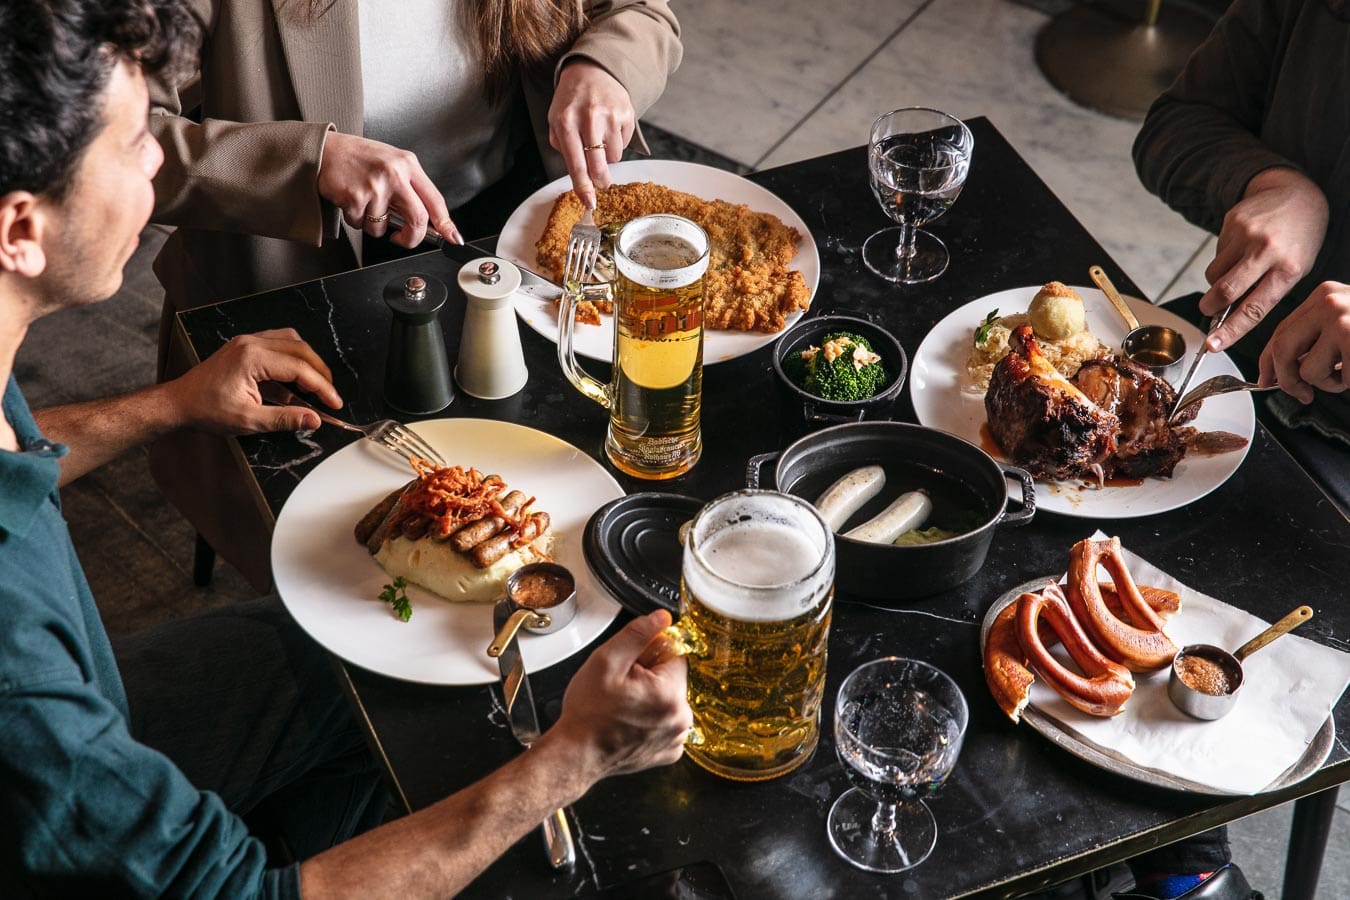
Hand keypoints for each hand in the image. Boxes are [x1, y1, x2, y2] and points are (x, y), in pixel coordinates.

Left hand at [164, 329, 341, 433]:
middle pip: (300, 349)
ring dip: (308, 361)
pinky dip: (293, 357)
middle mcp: (251, 343)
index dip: (322, 386)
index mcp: (252, 358)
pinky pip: (278, 343)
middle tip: (330, 394)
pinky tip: (295, 376)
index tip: (334, 402)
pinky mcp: (244, 346)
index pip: (299, 368)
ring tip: (316, 384)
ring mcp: (247, 342)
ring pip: (291, 341)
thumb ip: (285, 419)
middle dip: (320, 372)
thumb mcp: (248, 421)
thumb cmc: (206, 411)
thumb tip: (314, 419)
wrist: (178, 404)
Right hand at [317, 132, 461, 247]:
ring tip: (365, 202)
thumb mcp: (393, 164)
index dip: (446, 224)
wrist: (326, 150)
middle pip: (418, 219)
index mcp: (408, 164)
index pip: (435, 200)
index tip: (452, 237)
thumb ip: (411, 189)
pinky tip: (351, 200)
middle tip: (403, 238)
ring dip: (373, 225)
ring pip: (383, 227)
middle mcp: (394, 174)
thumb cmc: (360, 158)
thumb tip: (428, 221)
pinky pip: (361, 225)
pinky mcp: (355, 198)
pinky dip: (356, 220)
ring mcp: (375, 186)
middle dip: (412, 238)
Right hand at [543, 610, 690, 783]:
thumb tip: (661, 618)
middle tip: (622, 687)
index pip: (674, 654)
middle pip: (672, 678)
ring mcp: (676, 737)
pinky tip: (630, 722)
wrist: (577, 754)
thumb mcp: (606, 660)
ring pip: (669, 700)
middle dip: (650, 676)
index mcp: (670, 693)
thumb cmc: (588, 714)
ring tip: (624, 707)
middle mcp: (680, 718)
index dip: (649, 654)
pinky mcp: (669, 751)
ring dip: (651, 698)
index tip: (631, 666)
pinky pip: (666, 722)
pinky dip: (652, 719)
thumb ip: (637, 634)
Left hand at [548, 61, 635, 209]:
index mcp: (565, 122)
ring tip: (599, 138)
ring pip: (614, 157)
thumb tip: (579, 177)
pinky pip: (624, 144)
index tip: (590, 204)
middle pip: (599, 166)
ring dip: (607, 156)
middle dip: (600, 180)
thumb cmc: (571, 100)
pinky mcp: (626, 113)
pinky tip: (609, 127)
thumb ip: (563, 147)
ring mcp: (610, 115)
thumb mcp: (556, 120)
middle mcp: (588, 119)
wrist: (592, 69)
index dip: (583, 187)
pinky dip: (616, 142)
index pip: (576, 164)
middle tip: (601, 182)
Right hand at [1201, 167, 1328, 350]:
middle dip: (1210, 306)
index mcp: (1288, 269)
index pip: (1254, 308)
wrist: (1297, 194)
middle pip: (1224, 291)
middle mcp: (1266, 250)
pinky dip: (1222, 259)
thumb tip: (1230, 316)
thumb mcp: (1294, 269)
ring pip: (1213, 274)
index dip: (1230, 330)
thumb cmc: (1298, 239)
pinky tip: (1239, 248)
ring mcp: (1247, 234)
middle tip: (1209, 309)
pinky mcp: (1232, 222)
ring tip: (1235, 270)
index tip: (1212, 345)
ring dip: (1216, 281)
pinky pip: (1215, 253)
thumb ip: (1264, 293)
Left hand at [1259, 281, 1349, 403]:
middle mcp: (1328, 303)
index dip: (1269, 360)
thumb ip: (1318, 335)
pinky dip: (1346, 384)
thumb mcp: (1348, 319)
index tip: (1265, 379)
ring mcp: (1340, 320)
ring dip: (1326, 384)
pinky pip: (1334, 379)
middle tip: (1300, 393)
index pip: (1282, 330)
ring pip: (1306, 370)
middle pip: (1282, 349)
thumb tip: (1287, 367)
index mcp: (1324, 296)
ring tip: (1348, 374)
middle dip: (1286, 379)